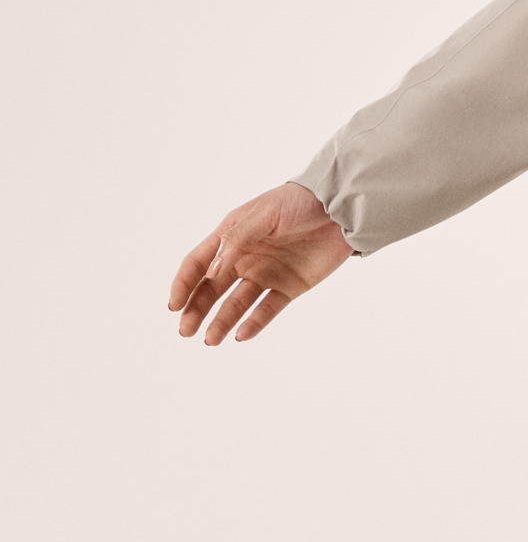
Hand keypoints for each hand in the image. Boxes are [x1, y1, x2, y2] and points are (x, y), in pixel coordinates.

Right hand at [168, 182, 351, 344]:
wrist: (340, 207)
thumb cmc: (299, 201)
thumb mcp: (264, 214)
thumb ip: (237, 241)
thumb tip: (212, 271)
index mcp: (232, 235)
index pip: (198, 262)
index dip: (183, 283)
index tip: (173, 306)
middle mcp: (245, 257)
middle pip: (212, 288)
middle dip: (196, 309)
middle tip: (185, 330)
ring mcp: (266, 273)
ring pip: (236, 303)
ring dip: (222, 321)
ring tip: (210, 339)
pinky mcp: (289, 286)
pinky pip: (267, 309)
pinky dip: (253, 323)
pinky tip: (241, 335)